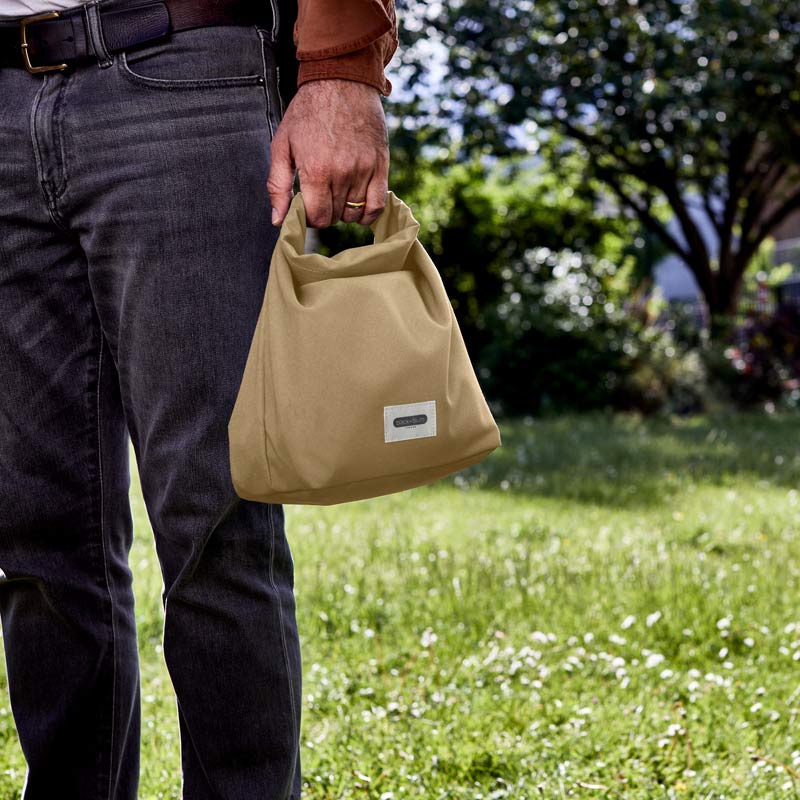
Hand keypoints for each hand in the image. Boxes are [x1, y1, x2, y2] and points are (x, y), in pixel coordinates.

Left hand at [267, 78, 388, 228]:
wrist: (341, 80)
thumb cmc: (307, 111)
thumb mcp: (282, 145)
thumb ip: (278, 186)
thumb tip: (278, 220)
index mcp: (316, 171)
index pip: (318, 218)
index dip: (311, 217)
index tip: (308, 205)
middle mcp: (342, 173)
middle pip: (335, 217)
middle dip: (325, 212)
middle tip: (321, 194)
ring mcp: (364, 170)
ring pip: (355, 214)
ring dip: (344, 211)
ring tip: (337, 193)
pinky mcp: (381, 165)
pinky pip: (377, 205)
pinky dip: (367, 214)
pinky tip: (358, 206)